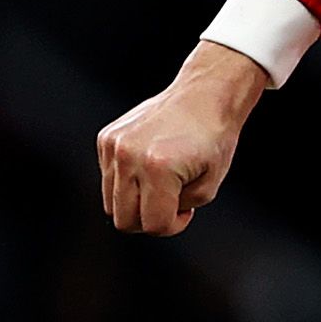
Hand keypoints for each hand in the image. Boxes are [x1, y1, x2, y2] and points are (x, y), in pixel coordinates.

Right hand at [96, 42, 267, 235]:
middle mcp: (129, 157)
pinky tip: (151, 165)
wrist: (205, 94)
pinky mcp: (106, 138)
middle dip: (149, 220)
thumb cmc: (214, 138)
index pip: (152, 224)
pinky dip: (128, 181)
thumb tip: (156, 218)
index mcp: (159, 168)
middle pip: (123, 220)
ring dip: (136, 202)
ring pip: (111, 202)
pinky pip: (108, 178)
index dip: (172, 227)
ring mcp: (113, 146)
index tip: (185, 213)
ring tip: (163, 185)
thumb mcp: (210, 183)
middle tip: (171, 205)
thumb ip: (182, 209)